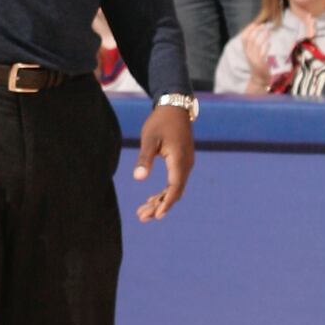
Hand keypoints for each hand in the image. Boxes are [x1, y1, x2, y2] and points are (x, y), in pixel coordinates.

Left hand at [133, 103, 192, 220]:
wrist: (175, 107)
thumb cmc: (160, 121)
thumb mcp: (149, 138)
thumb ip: (144, 159)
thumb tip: (137, 178)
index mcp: (179, 159)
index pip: (174, 187)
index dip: (166, 203)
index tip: (157, 215)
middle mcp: (186, 164)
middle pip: (175, 191)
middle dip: (159, 205)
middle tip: (142, 217)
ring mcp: (186, 163)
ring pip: (175, 188)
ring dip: (160, 200)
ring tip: (143, 212)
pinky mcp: (182, 161)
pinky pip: (175, 181)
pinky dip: (164, 192)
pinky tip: (152, 198)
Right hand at [239, 21, 271, 90]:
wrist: (259, 77)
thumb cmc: (257, 63)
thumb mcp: (253, 53)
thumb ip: (254, 43)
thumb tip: (257, 30)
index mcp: (245, 50)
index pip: (243, 38)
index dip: (248, 29)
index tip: (254, 23)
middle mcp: (248, 54)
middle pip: (249, 39)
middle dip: (256, 31)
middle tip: (263, 25)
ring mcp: (254, 58)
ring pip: (256, 45)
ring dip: (262, 37)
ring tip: (267, 32)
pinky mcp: (260, 63)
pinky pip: (262, 53)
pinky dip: (266, 46)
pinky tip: (269, 43)